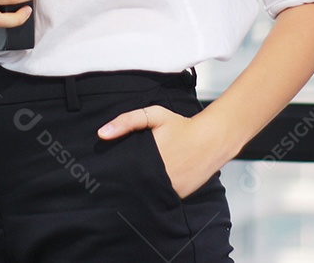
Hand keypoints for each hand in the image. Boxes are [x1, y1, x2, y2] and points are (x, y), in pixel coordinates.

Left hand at [97, 105, 225, 199]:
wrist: (212, 139)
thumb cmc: (181, 126)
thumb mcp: (154, 115)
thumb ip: (127, 121)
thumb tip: (101, 134)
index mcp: (148, 157)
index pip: (121, 171)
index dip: (113, 171)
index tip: (107, 169)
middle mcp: (158, 177)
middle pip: (131, 184)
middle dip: (124, 180)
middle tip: (119, 175)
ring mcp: (169, 189)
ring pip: (145, 194)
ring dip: (139, 189)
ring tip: (136, 179)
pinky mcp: (178, 196)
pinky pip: (160, 198)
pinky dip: (155, 192)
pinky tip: (154, 182)